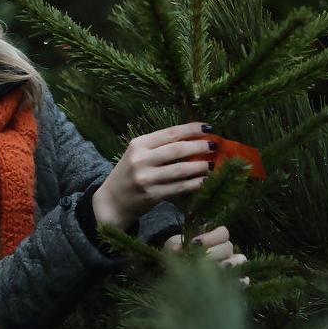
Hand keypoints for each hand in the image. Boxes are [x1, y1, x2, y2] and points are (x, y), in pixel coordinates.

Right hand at [92, 122, 215, 229]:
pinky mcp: (152, 195)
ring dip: (200, 166)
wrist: (112, 201)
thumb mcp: (138, 154)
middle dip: (199, 147)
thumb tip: (193, 139)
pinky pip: (180, 187)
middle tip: (214, 146)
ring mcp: (146, 178)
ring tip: (212, 164)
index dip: (191, 129)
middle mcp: (141, 159)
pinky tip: (205, 181)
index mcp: (138, 144)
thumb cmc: (129, 174)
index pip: (170, 133)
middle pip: (177, 149)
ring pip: (181, 169)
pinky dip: (195, 183)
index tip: (208, 128)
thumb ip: (160, 147)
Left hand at [164, 226, 249, 285]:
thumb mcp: (173, 248)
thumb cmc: (177, 255)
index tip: (194, 243)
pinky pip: (244, 280)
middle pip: (227, 247)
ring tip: (218, 270)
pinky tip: (234, 283)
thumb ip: (175, 246)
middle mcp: (225, 250)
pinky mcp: (233, 281)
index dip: (210, 237)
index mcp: (214, 238)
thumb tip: (176, 249)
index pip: (222, 232)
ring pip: (240, 261)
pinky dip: (240, 281)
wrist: (176, 272)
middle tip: (198, 260)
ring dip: (229, 265)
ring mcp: (232, 265)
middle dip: (212, 253)